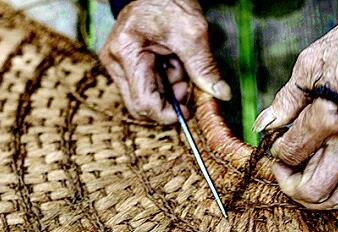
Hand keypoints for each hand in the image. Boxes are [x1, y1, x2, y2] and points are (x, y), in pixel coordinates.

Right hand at [99, 0, 231, 122]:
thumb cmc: (170, 3)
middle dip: (168, 102)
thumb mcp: (193, 34)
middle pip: (141, 106)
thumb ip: (204, 67)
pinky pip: (146, 88)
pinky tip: (172, 65)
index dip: (167, 114)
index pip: (143, 103)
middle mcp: (115, 62)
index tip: (188, 110)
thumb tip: (222, 93)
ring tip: (180, 67)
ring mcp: (118, 65)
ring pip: (145, 99)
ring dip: (168, 91)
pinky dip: (164, 83)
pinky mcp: (125, 66)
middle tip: (186, 85)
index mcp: (127, 52)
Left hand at [254, 19, 337, 208]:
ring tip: (305, 180)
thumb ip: (286, 101)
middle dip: (291, 187)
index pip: (290, 155)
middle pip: (314, 191)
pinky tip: (332, 179)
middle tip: (285, 171)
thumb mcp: (309, 66)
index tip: (276, 144)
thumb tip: (264, 125)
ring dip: (318, 197)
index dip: (276, 153)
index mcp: (327, 118)